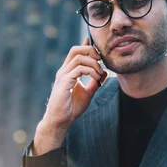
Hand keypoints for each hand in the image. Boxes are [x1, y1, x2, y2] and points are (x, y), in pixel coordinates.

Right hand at [33, 38, 106, 154]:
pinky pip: (79, 69)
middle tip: (100, 61)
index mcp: (68, 72)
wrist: (61, 120)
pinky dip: (91, 71)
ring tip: (100, 74)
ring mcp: (63, 75)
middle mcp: (64, 71)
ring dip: (93, 63)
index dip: (86, 46)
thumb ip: (95, 83)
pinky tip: (96, 78)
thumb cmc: (71, 108)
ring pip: (79, 58)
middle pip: (75, 50)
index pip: (76, 53)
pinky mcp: (64, 82)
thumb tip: (105, 73)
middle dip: (90, 51)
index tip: (98, 49)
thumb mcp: (87, 93)